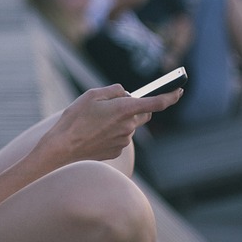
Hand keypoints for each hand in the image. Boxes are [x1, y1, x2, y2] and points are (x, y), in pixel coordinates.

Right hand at [43, 85, 180, 164]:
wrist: (62, 148)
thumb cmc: (75, 119)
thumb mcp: (92, 95)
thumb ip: (114, 90)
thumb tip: (126, 93)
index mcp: (124, 109)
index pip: (157, 103)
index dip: (171, 96)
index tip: (179, 90)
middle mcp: (128, 126)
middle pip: (143, 114)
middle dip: (137, 108)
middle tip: (117, 105)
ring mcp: (124, 140)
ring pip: (129, 126)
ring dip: (119, 121)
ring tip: (95, 122)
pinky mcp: (117, 150)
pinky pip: (120, 137)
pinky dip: (112, 133)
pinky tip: (95, 133)